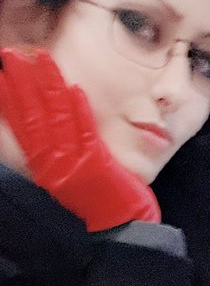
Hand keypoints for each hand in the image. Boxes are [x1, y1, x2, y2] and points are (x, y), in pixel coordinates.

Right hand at [0, 48, 159, 230]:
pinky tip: (73, 87)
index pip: (20, 128)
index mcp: (43, 168)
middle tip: (11, 56)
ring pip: (57, 117)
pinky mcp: (96, 164)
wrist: (122, 230)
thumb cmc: (98, 204)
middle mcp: (53, 165)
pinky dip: (78, 109)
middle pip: (33, 117)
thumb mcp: (68, 178)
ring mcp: (73, 164)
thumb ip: (56, 153)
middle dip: (22, 83)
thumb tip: (48, 120)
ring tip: (41, 58)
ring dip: (48, 85)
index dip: (7, 102)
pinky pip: (85, 131)